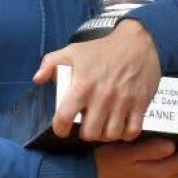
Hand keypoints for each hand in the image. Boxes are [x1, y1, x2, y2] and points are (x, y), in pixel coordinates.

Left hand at [33, 19, 161, 142]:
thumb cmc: (101, 49)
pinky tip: (120, 127)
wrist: (136, 42)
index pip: (65, 117)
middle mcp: (102, 96)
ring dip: (105, 135)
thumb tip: (37, 80)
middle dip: (85, 133)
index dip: (60, 128)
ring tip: (102, 127)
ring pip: (110, 135)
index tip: (62, 129)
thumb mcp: (72, 51)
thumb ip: (50, 63)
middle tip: (86, 126)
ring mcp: (123, 102)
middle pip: (90, 133)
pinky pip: (132, 131)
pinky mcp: (140, 104)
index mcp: (83, 85)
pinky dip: (125, 134)